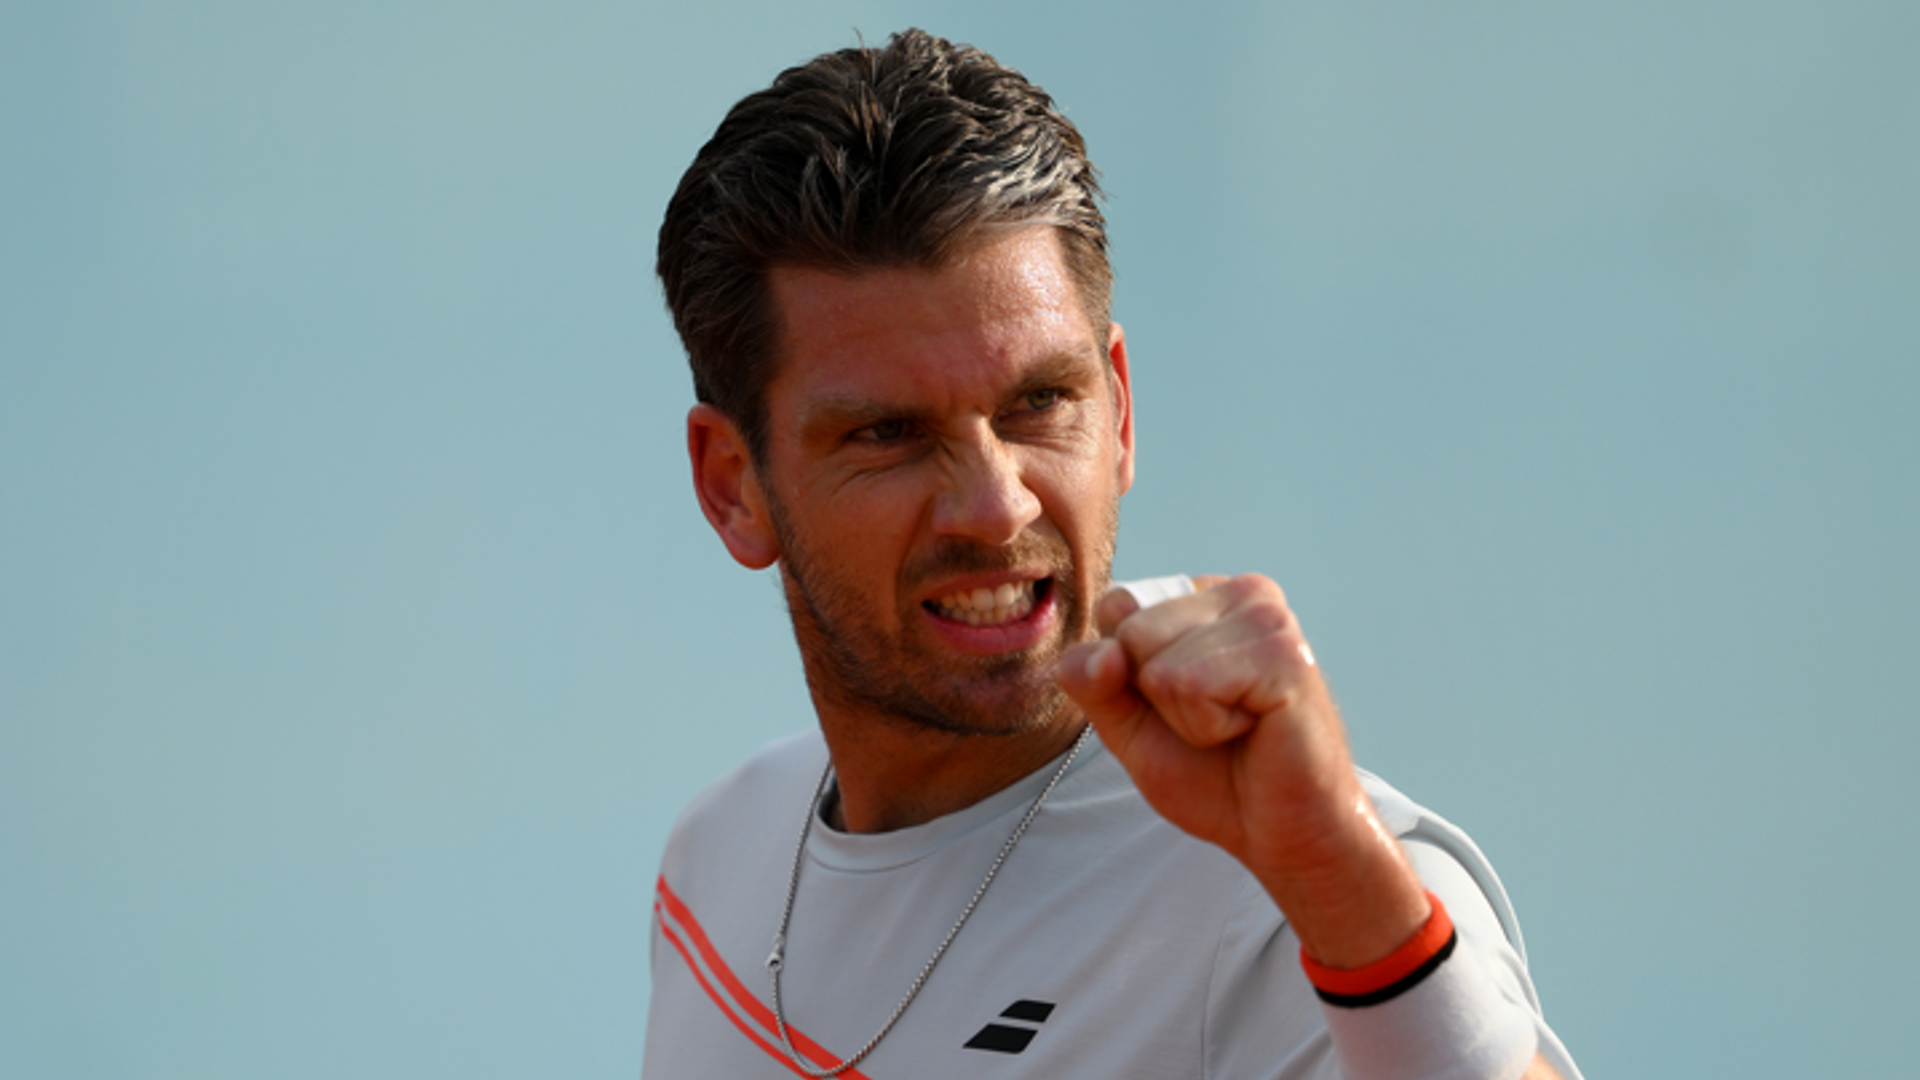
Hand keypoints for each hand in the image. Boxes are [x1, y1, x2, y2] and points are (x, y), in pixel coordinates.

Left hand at [1056, 573, 1428, 967]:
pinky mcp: (1284, 653)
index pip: (1117, 607)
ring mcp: (1267, 618)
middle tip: (1216, 722)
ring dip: (1186, 716)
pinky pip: (1192, 684)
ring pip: (1158, 661)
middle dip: (1156, 696)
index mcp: (1206, 597)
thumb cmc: (1215, 777)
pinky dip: (1208, 726)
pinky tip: (1254, 729)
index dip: (1128, 675)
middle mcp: (1240, 594)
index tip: (1185, 703)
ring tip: (1238, 726)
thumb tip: (1101, 651)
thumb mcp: (1129, 727)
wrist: (1280, 833)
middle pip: (1132, 630)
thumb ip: (1093, 682)